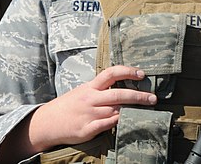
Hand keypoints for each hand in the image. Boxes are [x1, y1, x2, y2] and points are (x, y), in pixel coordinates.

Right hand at [0, 65, 156, 162]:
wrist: (47, 123)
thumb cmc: (69, 106)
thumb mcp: (83, 91)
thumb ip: (101, 89)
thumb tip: (124, 86)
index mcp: (90, 87)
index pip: (111, 73)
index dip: (128, 71)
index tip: (142, 74)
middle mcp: (90, 99)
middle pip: (119, 94)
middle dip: (139, 96)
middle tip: (153, 98)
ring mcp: (89, 114)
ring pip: (116, 111)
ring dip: (130, 110)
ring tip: (144, 111)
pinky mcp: (87, 129)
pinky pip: (107, 125)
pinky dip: (118, 122)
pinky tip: (125, 121)